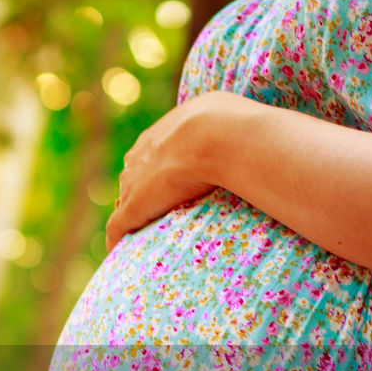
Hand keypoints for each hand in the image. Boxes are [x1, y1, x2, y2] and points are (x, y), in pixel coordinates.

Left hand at [105, 91, 222, 251]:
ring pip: (124, 203)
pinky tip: (119, 252)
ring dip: (132, 219)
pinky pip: (117, 227)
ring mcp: (134, 183)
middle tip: (158, 215)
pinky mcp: (133, 207)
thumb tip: (254, 136)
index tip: (166, 189)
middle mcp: (140, 158)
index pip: (148, 158)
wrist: (214, 135)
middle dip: (142, 196)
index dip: (156, 175)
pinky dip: (117, 240)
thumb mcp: (225, 118)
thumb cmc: (228, 126)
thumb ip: (229, 129)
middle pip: (133, 180)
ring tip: (142, 236)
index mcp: (158, 137)